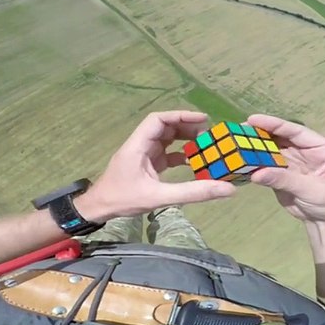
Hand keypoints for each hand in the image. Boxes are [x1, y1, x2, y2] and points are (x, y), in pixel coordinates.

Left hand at [78, 111, 236, 221]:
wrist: (99, 209)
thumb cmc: (123, 199)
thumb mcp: (159, 197)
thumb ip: (192, 192)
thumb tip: (226, 189)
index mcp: (138, 145)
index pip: (158, 120)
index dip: (180, 116)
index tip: (202, 119)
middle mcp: (140, 145)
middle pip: (165, 127)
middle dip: (187, 127)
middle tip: (210, 135)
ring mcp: (143, 154)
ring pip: (166, 139)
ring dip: (184, 140)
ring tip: (206, 146)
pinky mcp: (146, 165)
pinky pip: (166, 153)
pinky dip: (180, 155)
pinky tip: (195, 162)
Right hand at [247, 114, 324, 222]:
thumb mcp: (313, 190)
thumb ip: (285, 179)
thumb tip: (256, 173)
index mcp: (324, 149)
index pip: (298, 132)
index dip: (276, 125)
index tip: (254, 119)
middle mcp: (309, 152)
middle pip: (283, 139)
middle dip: (262, 134)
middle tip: (240, 129)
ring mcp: (295, 163)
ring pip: (273, 151)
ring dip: (256, 147)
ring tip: (236, 142)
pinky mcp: (284, 175)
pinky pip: (268, 166)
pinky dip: (256, 164)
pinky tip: (241, 160)